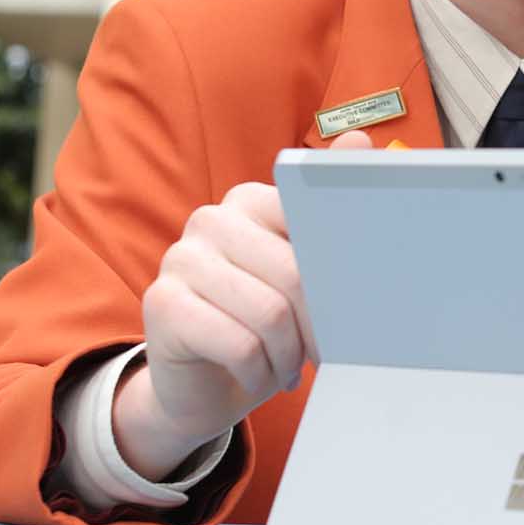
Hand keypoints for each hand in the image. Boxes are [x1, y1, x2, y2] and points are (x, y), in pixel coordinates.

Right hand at [112, 129, 372, 478]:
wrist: (201, 386)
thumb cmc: (265, 326)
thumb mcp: (304, 276)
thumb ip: (329, 213)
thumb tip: (361, 138)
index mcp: (251, 200)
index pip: (312, 222)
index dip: (340, 276)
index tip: (357, 309)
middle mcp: (211, 219)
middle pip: (295, 273)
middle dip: (319, 324)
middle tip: (325, 353)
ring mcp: (181, 258)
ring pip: (270, 313)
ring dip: (289, 354)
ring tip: (290, 367)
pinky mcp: (162, 303)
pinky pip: (239, 343)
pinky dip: (260, 372)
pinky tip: (258, 377)